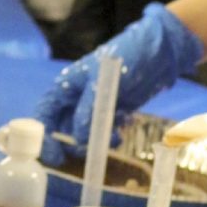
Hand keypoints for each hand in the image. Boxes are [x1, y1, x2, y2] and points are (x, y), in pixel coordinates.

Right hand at [32, 4, 202, 135]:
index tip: (54, 156)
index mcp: (67, 85)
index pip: (46, 113)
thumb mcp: (104, 81)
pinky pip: (105, 132)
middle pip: (63, 128)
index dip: (45, 136)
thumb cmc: (128, 55)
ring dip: (96, 141)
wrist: (160, 50)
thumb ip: (90, 110)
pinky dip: (110, 137)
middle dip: (73, 143)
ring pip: (85, 134)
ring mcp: (95, 106)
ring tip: (113, 138)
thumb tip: (79, 138)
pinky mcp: (113, 112)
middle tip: (87, 152)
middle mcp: (77, 98)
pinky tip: (120, 133)